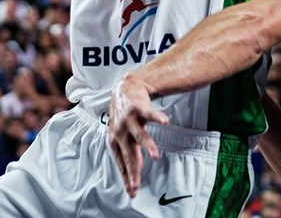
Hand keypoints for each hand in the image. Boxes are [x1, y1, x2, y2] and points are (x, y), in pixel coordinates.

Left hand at [108, 73, 168, 197]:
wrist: (124, 88)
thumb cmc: (123, 116)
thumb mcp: (121, 135)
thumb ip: (128, 152)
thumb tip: (133, 174)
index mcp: (115, 140)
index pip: (122, 163)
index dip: (126, 178)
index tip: (133, 192)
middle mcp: (120, 131)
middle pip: (129, 155)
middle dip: (133, 172)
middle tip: (136, 186)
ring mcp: (129, 119)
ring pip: (140, 136)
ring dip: (148, 146)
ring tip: (155, 156)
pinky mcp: (139, 108)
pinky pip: (150, 114)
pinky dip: (158, 118)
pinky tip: (165, 122)